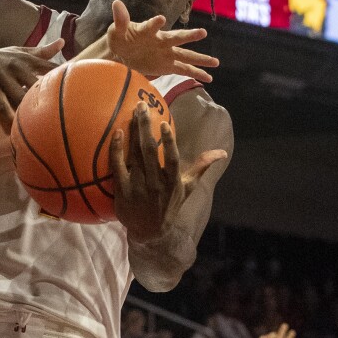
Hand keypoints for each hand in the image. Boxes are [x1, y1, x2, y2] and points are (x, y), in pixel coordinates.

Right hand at [0, 39, 63, 126]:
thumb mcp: (17, 52)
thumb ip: (41, 51)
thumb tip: (64, 42)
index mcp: (25, 59)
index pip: (49, 68)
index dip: (63, 78)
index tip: (78, 88)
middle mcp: (14, 65)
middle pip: (36, 84)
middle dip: (48, 97)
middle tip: (63, 114)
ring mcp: (0, 76)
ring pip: (19, 95)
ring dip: (29, 110)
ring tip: (42, 126)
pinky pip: (0, 103)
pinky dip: (8, 114)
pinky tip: (16, 126)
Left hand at [107, 0, 216, 82]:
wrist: (121, 52)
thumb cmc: (120, 38)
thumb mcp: (118, 30)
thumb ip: (120, 19)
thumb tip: (116, 3)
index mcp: (149, 31)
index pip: (152, 26)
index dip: (155, 23)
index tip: (160, 19)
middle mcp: (162, 41)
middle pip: (177, 38)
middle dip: (189, 36)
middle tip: (202, 32)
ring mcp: (167, 54)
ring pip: (186, 56)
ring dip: (200, 59)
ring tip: (216, 62)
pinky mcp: (167, 66)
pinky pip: (184, 70)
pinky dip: (196, 74)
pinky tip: (209, 78)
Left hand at [110, 102, 227, 238]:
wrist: (149, 231)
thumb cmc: (169, 205)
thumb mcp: (187, 188)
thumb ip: (201, 167)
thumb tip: (221, 152)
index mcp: (172, 181)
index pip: (171, 158)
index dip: (168, 140)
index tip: (164, 122)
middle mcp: (155, 182)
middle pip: (149, 151)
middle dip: (145, 126)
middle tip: (141, 105)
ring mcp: (137, 186)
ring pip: (134, 155)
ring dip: (132, 133)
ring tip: (131, 113)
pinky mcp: (122, 189)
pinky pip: (118, 166)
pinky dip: (116, 150)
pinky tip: (116, 134)